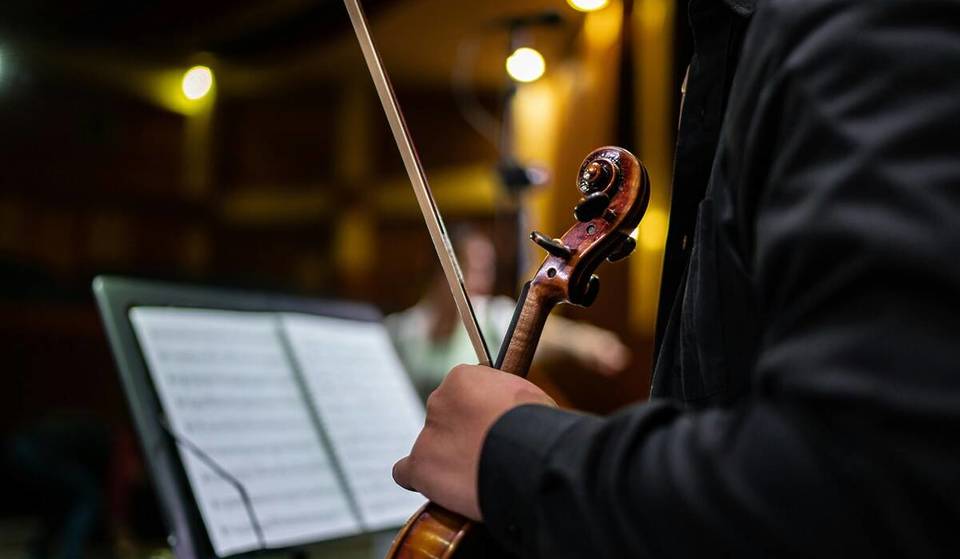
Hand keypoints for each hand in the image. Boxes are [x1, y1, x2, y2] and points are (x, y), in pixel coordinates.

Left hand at [393, 364, 555, 519]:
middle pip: (444, 419)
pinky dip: (419, 480)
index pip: (460, 394)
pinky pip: (406, 472)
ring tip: (475, 477)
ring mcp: (427, 434)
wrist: (530, 455)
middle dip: (461, 435)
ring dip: (446, 460)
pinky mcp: (422, 466)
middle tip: (485, 454)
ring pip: (429, 448)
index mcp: (462, 377)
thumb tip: (509, 414)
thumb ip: (504, 402)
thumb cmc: (538, 427)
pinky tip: (437, 488)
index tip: (490, 429)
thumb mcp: (525, 396)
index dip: (477, 414)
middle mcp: (438, 401)